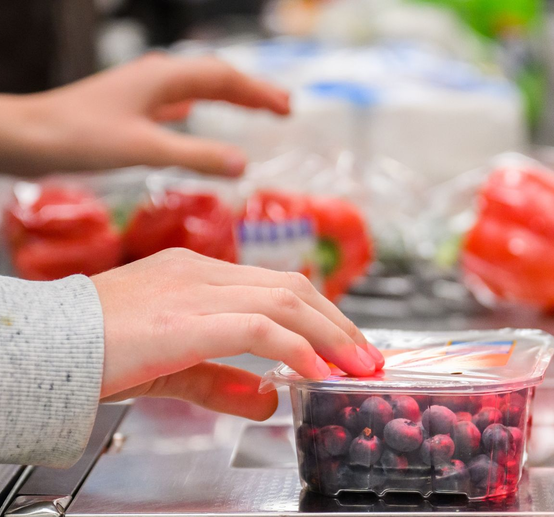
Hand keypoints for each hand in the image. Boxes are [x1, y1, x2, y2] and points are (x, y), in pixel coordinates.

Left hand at [0, 53, 288, 177]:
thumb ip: (196, 157)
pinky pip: (173, 102)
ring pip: (195, 88)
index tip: (289, 109)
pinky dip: (195, 106)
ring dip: (227, 97)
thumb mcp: (145, 149)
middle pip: (214, 77)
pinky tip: (194, 113)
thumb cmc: (81, 138)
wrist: (27, 138)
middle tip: (283, 108)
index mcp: (164, 78)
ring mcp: (141, 92)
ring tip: (253, 108)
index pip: (225, 78)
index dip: (259, 93)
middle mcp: (156, 79)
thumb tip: (245, 165)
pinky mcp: (127, 108)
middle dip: (250, 92)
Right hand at [91, 248, 383, 420]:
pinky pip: (257, 327)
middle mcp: (201, 274)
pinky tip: (316, 371)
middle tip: (367, 359)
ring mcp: (193, 291)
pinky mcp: (183, 319)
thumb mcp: (171, 369)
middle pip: (293, 289)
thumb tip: (268, 398)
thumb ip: (221, 381)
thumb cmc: (91, 353)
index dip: (322, 316)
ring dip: (330, 336)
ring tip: (357, 367)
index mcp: (198, 275)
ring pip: (285, 302)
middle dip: (338, 326)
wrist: (37, 348)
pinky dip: (294, 348)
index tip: (347, 345)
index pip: (279, 286)